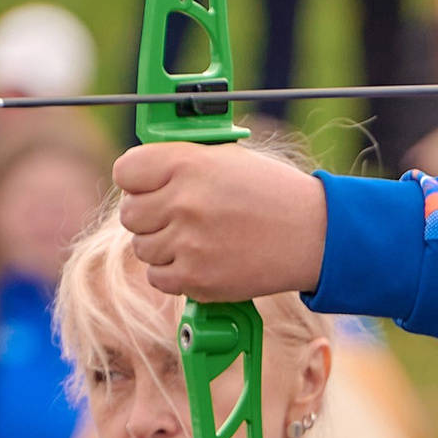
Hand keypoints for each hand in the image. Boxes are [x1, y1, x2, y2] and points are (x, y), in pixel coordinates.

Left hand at [114, 142, 328, 300]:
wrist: (313, 234)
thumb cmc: (270, 192)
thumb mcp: (226, 158)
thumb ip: (180, 162)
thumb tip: (139, 175)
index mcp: (186, 163)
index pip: (124, 172)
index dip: (136, 180)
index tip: (149, 186)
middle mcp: (183, 202)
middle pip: (129, 214)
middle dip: (148, 215)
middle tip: (175, 215)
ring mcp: (188, 243)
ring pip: (141, 248)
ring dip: (162, 245)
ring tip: (196, 238)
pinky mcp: (196, 279)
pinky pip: (158, 277)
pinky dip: (174, 272)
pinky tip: (200, 259)